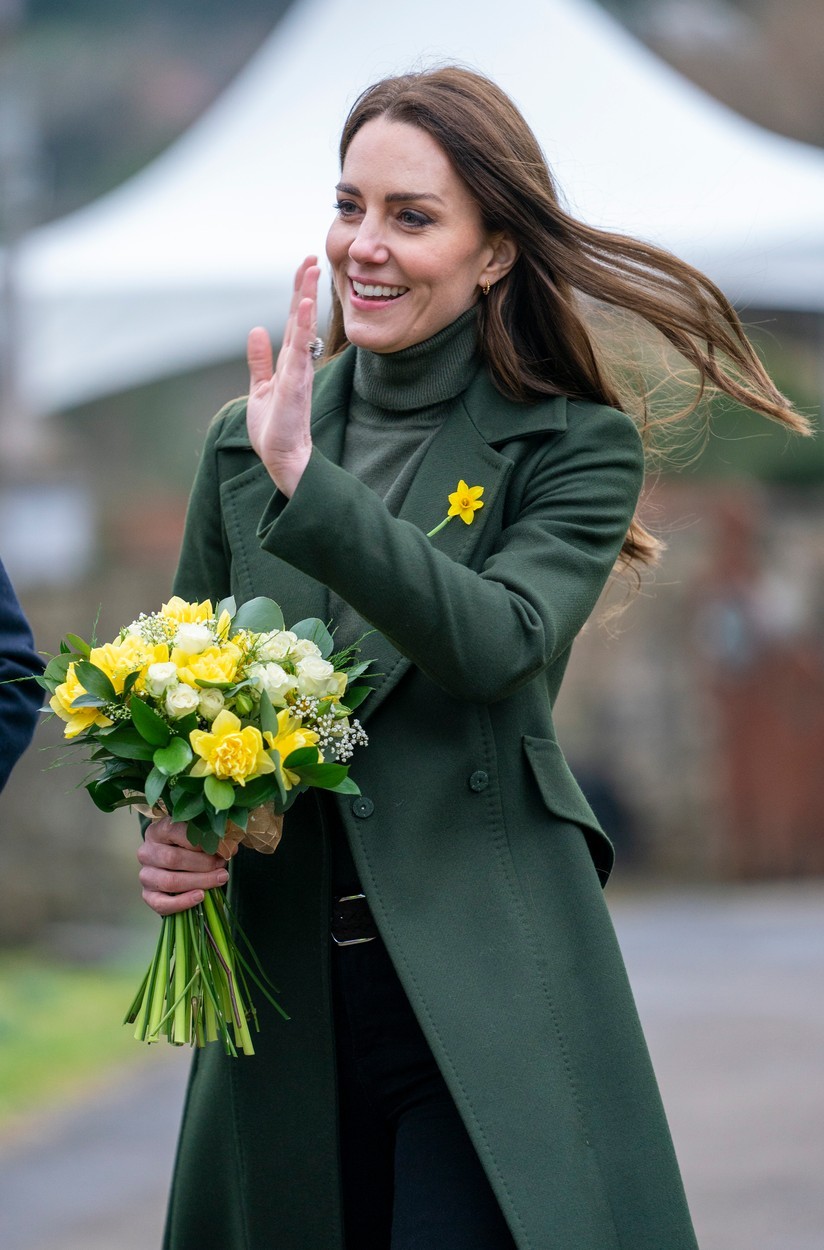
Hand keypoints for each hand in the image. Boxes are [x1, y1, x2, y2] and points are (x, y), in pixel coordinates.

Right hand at [137, 815, 230, 915]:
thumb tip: (230, 848)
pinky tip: (201, 896)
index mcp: (157, 831)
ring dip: (199, 881)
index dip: (199, 841)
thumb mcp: (199, 837)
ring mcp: (145, 875)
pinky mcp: (147, 895)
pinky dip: (183, 902)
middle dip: (203, 864)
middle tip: (222, 865)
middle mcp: (146, 852)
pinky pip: (161, 903)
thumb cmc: (190, 846)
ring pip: (170, 881)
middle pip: (173, 859)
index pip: (174, 831)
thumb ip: (213, 839)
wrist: (175, 864)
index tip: (219, 847)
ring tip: (220, 879)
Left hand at [246, 256, 319, 496]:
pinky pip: (301, 350)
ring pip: (304, 328)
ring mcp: (299, 372)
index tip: (305, 266)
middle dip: (306, 286)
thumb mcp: (260, 388)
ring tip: (311, 271)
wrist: (282, 458)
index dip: (299, 292)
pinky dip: (304, 327)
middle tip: (313, 257)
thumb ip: (260, 360)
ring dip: (307, 299)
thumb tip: (256, 331)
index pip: (296, 320)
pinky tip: (307, 306)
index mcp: (290, 362)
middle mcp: (298, 363)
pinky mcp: (296, 384)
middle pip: (303, 317)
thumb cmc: (274, 429)